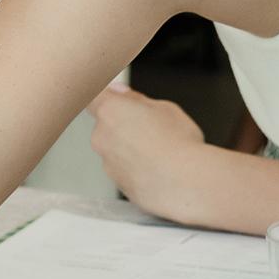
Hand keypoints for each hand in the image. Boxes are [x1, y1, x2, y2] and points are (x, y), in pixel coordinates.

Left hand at [89, 83, 209, 214]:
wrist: (184, 183)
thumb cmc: (177, 145)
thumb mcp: (165, 108)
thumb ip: (138, 100)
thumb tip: (126, 96)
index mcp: (110, 111)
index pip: (93, 96)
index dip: (105, 95)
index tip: (116, 94)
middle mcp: (102, 137)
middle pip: (107, 124)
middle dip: (125, 123)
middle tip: (153, 125)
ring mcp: (108, 163)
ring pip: (116, 149)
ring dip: (132, 147)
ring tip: (161, 150)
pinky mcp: (118, 184)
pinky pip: (125, 169)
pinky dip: (137, 167)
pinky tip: (159, 166)